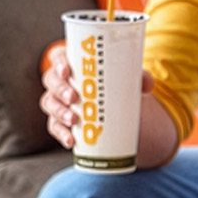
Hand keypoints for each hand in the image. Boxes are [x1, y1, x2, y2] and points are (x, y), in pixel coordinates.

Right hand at [39, 47, 153, 149]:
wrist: (115, 108)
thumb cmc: (115, 84)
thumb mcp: (128, 78)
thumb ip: (139, 78)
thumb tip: (147, 84)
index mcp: (73, 62)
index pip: (58, 56)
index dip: (57, 62)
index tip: (66, 70)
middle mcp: (61, 80)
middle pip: (50, 80)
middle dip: (60, 89)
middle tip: (74, 97)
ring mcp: (58, 101)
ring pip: (50, 103)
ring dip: (59, 111)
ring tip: (73, 120)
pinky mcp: (60, 120)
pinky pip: (54, 126)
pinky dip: (61, 133)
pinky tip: (70, 140)